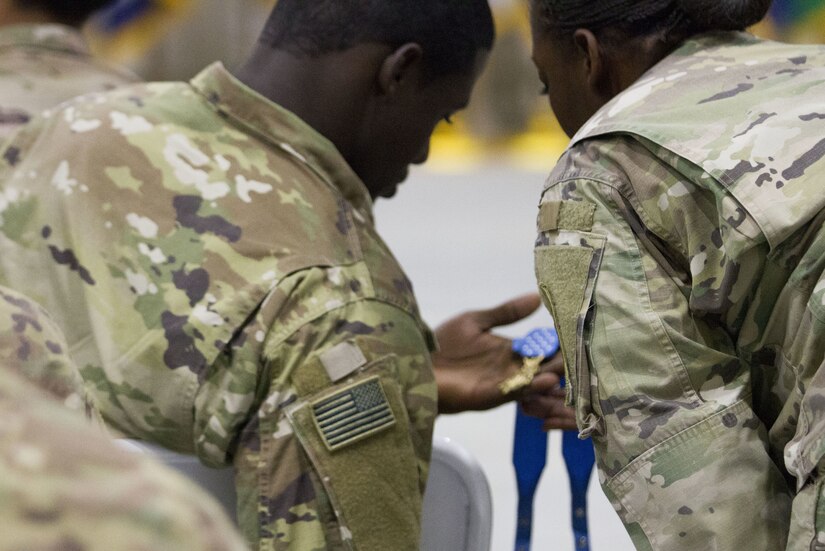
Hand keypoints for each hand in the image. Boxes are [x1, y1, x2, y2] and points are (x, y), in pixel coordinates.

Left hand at [432, 293, 574, 431]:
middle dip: (564, 359)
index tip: (579, 331)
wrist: (417, 364)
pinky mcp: (493, 395)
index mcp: (511, 350)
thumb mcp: (476, 321)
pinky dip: (535, 387)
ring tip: (569, 365)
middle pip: (547, 365)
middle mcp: (513, 368)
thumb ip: (505, 313)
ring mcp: (505, 383)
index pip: (543, 346)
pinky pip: (519, 392)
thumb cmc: (443, 343)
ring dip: (554, 375)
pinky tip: (548, 378)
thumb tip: (536, 297)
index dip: (559, 341)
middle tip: (583, 352)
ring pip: (538, 381)